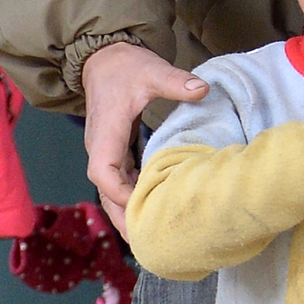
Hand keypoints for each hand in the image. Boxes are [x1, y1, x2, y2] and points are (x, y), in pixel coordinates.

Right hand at [80, 41, 207, 230]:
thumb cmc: (127, 67)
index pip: (103, 171)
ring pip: (113, 191)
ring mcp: (108, 152)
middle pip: (106, 191)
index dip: (119, 191)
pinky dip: (134, 199)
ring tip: (150, 241)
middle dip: (123, 217)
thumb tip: (202, 89)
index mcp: (106, 133)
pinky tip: (154, 214)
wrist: (105, 59)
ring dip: (127, 214)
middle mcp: (101, 147)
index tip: (142, 204)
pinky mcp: (117, 152)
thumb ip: (175, 81)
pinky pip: (122, 182)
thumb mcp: (151, 70)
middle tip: (146, 244)